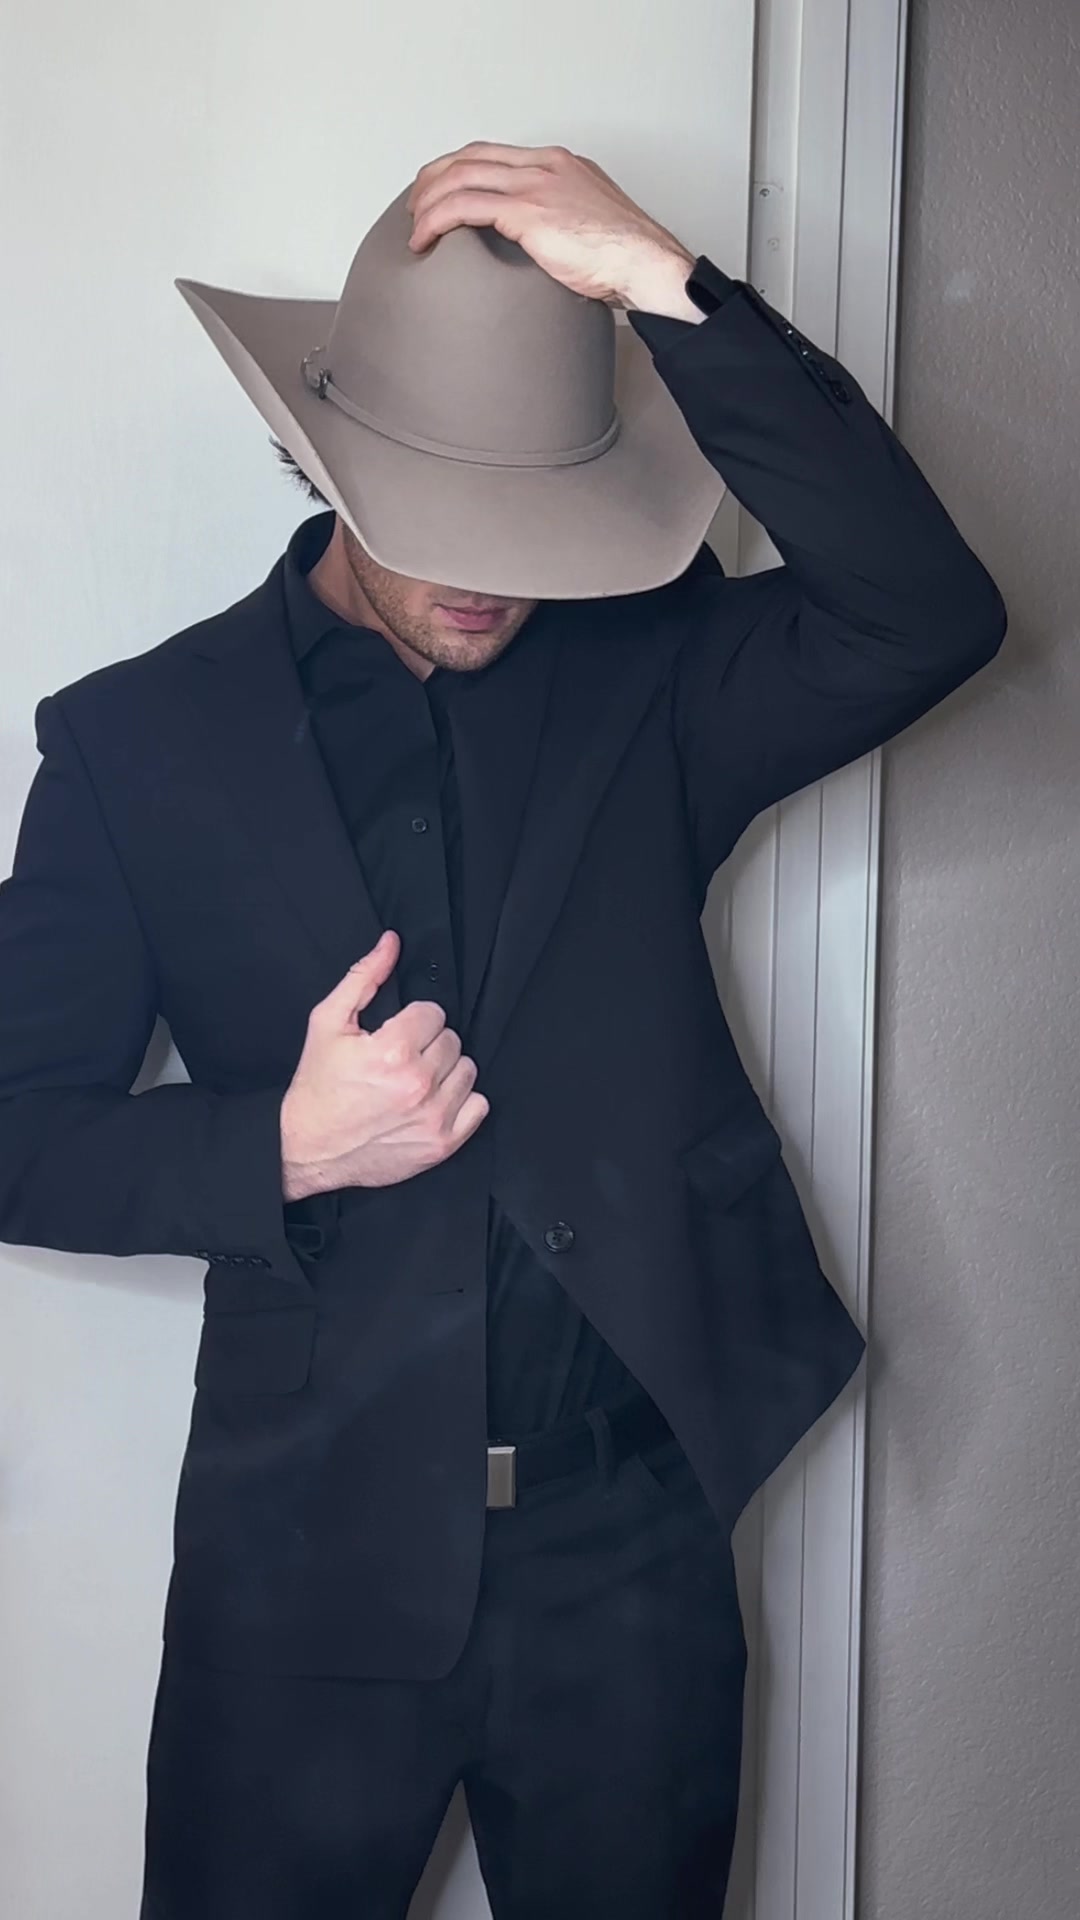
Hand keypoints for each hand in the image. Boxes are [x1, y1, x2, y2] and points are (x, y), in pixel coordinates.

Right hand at [280, 930, 489, 1198]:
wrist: (306, 1148)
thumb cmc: (317, 1085)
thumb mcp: (327, 1023)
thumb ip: (363, 977)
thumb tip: (392, 942)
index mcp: (393, 1050)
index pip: (434, 1014)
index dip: (414, 1020)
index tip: (397, 1034)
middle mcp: (419, 1084)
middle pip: (453, 1041)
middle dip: (429, 1044)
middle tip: (402, 1059)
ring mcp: (434, 1117)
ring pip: (468, 1071)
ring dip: (447, 1071)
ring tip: (416, 1080)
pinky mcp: (442, 1144)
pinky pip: (479, 1107)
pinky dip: (462, 1102)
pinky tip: (433, 1102)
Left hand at [406, 141, 703, 321]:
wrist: (648, 263)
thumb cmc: (628, 258)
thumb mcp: (590, 227)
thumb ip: (561, 225)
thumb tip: (544, 250)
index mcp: (559, 164)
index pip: (494, 154)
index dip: (458, 170)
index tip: (441, 192)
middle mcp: (544, 165)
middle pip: (470, 157)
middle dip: (434, 180)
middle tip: (416, 207)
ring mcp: (536, 184)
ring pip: (460, 176)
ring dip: (428, 202)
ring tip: (415, 229)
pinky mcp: (528, 211)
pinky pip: (464, 206)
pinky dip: (436, 220)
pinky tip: (424, 240)